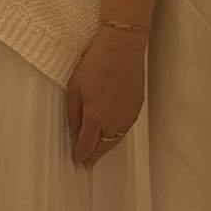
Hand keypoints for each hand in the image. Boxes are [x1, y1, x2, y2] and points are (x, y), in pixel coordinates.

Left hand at [66, 26, 145, 166]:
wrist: (122, 48)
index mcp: (96, 117)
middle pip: (104, 146)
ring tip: (98, 152)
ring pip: (116, 139)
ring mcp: (128, 115)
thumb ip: (73, 113)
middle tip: (87, 162)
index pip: (87, 144)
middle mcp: (114, 121)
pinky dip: (117, 134)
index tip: (78, 160)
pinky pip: (125, 128)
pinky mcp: (136, 108)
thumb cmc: (96, 63)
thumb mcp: (75, 88)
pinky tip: (111, 134)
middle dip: (94, 155)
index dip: (81, 154)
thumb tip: (73, 130)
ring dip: (106, 146)